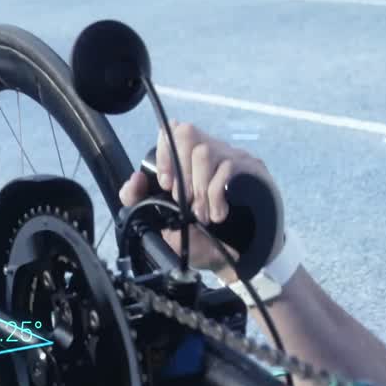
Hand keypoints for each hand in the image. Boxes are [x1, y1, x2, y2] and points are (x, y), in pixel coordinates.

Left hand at [117, 120, 281, 280]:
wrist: (225, 255)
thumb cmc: (191, 233)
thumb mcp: (157, 219)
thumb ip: (136, 200)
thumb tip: (135, 178)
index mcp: (183, 157)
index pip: (171, 130)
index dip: (164, 152)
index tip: (164, 183)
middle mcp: (206, 149)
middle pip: (187, 134)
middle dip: (180, 172)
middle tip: (182, 201)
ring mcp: (229, 156)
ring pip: (204, 152)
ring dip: (198, 189)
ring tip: (200, 215)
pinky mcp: (249, 169)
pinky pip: (226, 169)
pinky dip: (216, 196)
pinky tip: (217, 214)